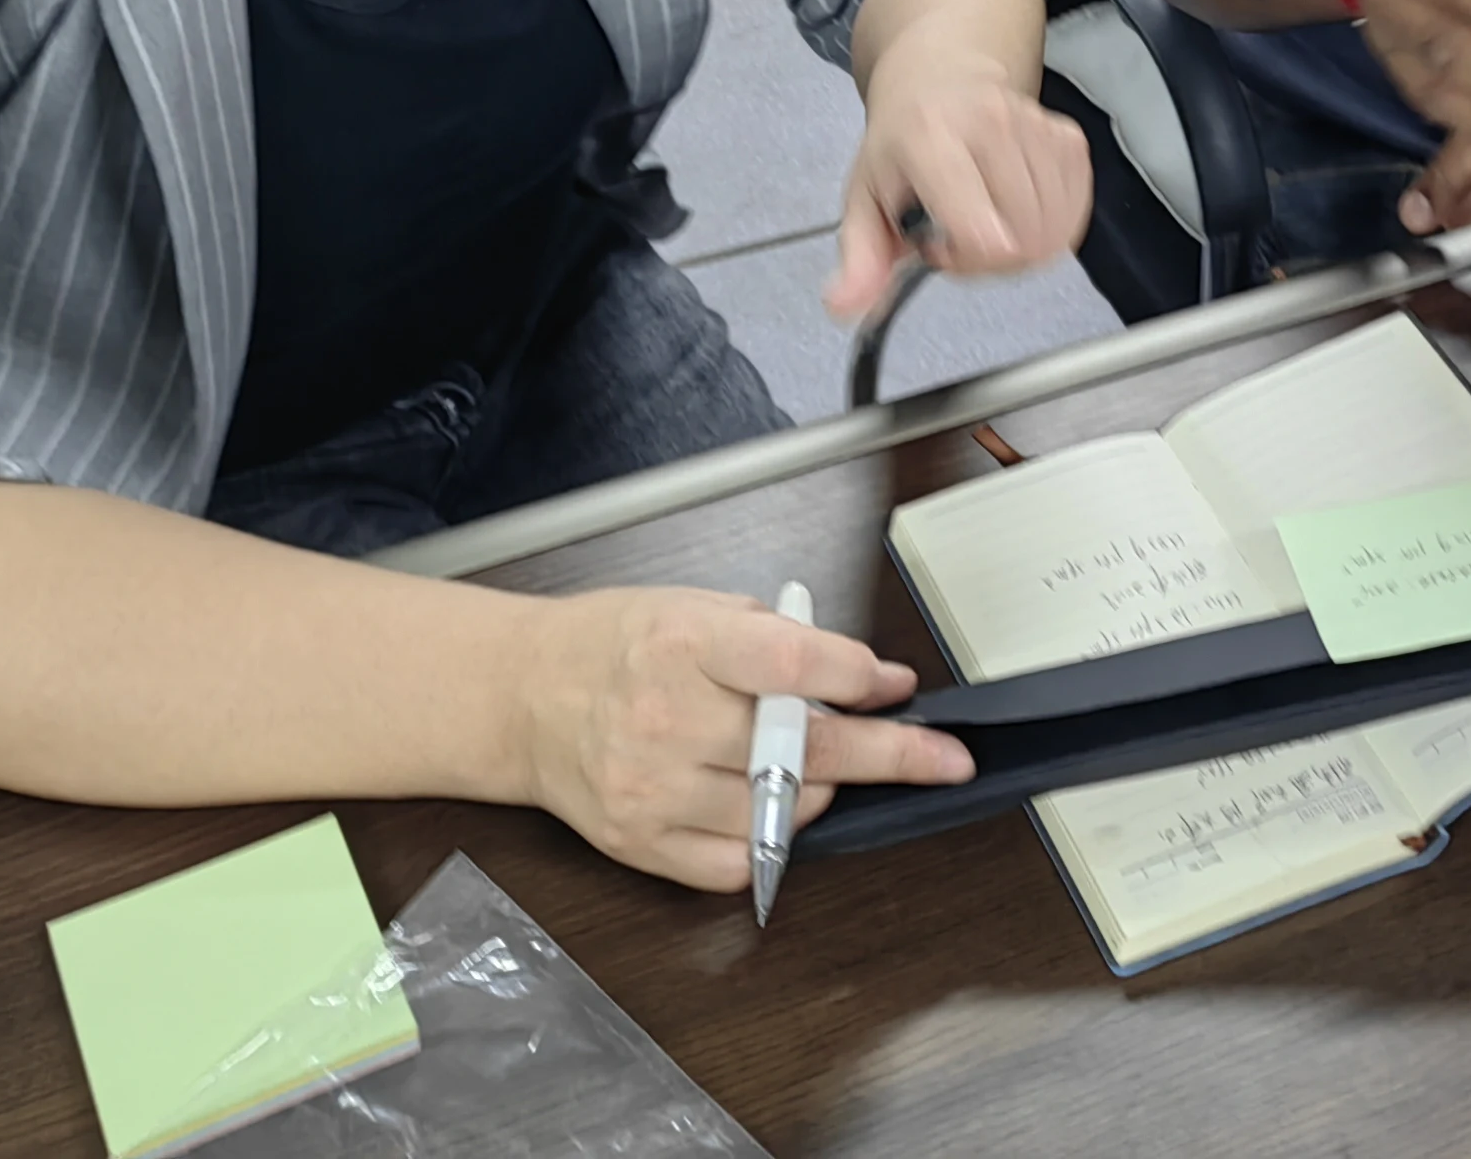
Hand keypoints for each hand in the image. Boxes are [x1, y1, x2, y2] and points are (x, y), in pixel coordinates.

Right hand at [522, 586, 972, 891]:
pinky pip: (739, 862)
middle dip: (889, 754)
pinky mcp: (641, 844)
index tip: (895, 685)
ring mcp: (653, 790)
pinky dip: (772, 838)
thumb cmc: (619, 643)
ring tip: (812, 763)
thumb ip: (782, 639)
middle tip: (942, 758)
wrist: (528, 696)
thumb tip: (869, 677)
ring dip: (821, 791)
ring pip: (780, 811)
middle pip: (804, 750)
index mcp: (685, 646)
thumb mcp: (698, 607)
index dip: (859, 678)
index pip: (795, 666)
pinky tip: (768, 803)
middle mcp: (667, 719)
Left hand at [828, 52, 1092, 318]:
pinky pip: (1075, 210)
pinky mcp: (1068, 135)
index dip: (968, 260)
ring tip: (989, 221)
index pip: (980, 229)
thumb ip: (859, 258)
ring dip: (1023, 245)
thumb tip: (844, 306)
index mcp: (930, 137)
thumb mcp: (864, 198)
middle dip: (994, 259)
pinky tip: (1019, 211)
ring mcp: (1035, 125)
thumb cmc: (902, 145)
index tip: (940, 248)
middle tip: (962, 238)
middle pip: (1022, 239)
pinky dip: (1051, 226)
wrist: (942, 76)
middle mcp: (990, 122)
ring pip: (1053, 230)